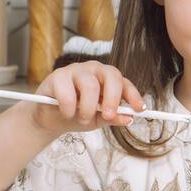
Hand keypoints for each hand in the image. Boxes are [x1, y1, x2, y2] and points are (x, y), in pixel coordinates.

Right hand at [30, 60, 144, 135]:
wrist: (50, 119)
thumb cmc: (76, 115)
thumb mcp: (98, 120)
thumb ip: (113, 118)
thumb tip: (129, 118)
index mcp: (107, 80)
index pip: (124, 83)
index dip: (133, 95)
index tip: (139, 109)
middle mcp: (94, 70)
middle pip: (111, 76)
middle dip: (113, 98)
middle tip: (108, 115)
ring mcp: (76, 70)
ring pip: (90, 85)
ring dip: (88, 107)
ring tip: (82, 119)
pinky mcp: (57, 76)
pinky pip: (67, 92)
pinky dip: (69, 108)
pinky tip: (67, 113)